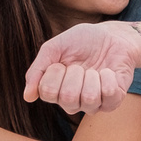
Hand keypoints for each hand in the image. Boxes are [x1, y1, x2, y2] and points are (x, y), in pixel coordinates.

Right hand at [23, 22, 140, 115]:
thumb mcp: (54, 48)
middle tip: (80, 65)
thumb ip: (38, 70)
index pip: (47, 92)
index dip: (55, 72)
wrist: (112, 36)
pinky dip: (108, 77)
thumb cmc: (82, 42)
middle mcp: (72, 102)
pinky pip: (109, 94)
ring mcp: (93, 104)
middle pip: (68, 98)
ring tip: (94, 69)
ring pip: (89, 98)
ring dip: (92, 75)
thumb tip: (27, 96)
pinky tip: (108, 72)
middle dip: (75, 73)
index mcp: (55, 91)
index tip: (62, 62)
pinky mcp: (113, 101)